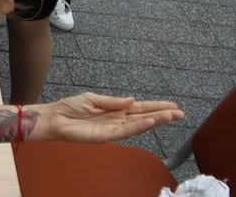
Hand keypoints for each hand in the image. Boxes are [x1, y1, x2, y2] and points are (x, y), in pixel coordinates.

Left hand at [46, 93, 183, 142]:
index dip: (155, 107)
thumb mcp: (93, 99)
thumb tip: (133, 100)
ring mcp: (114, 129)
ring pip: (139, 125)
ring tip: (171, 116)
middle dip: (162, 115)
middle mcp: (117, 120)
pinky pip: (126, 131)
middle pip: (144, 117)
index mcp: (115, 110)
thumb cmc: (71, 108)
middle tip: (180, 113)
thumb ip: (114, 101)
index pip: (140, 108)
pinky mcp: (107, 136)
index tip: (172, 105)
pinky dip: (139, 126)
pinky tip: (150, 122)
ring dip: (155, 120)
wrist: (55, 118)